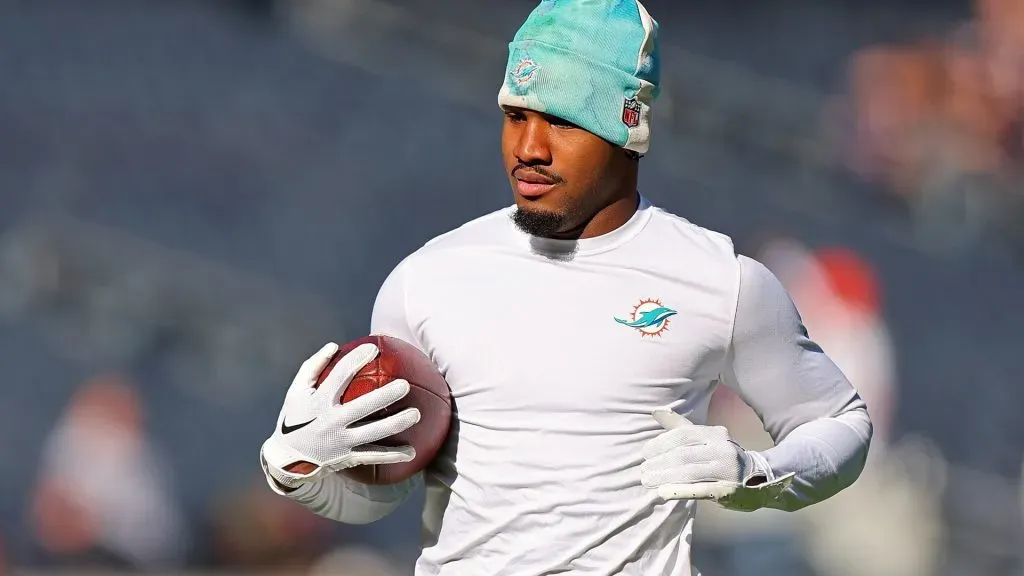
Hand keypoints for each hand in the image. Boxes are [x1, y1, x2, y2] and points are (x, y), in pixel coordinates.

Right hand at [260, 342, 419, 489]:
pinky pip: (374, 456)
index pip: (339, 376)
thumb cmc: (294, 418)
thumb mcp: (296, 391)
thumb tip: (333, 345)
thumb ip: (313, 366)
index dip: (356, 360)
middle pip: (363, 407)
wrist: (286, 460)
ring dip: (396, 424)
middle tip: (405, 385)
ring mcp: (341, 442)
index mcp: (319, 402)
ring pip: (374, 433)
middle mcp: (331, 422)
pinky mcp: (348, 458)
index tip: (374, 348)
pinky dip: (393, 455)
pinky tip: (413, 451)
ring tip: (416, 414)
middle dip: (385, 396)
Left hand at [640, 409, 793, 510]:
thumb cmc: (723, 456)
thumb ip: (680, 427)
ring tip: (647, 481)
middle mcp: (722, 449)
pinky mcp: (728, 490)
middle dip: (659, 463)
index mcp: (714, 433)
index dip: (660, 444)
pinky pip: (700, 490)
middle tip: (642, 470)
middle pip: (683, 455)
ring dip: (664, 477)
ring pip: (689, 473)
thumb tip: (655, 411)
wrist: (762, 477)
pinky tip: (663, 492)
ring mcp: (726, 470)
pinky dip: (679, 490)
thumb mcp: (706, 437)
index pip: (682, 436)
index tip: (645, 453)